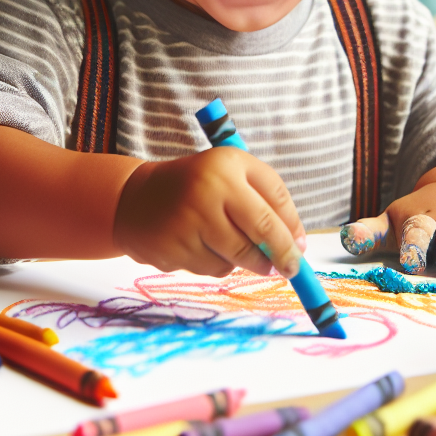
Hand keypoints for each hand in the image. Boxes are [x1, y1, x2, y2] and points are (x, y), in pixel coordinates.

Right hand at [113, 147, 306, 277]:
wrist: (136, 199)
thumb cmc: (198, 184)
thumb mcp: (234, 173)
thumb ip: (270, 199)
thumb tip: (299, 243)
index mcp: (226, 166)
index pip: (271, 206)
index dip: (291, 233)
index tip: (300, 250)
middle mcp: (206, 192)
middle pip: (259, 235)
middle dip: (279, 256)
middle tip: (289, 268)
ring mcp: (188, 223)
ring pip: (238, 258)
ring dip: (247, 261)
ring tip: (236, 246)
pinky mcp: (174, 251)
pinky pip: (214, 269)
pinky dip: (220, 264)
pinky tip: (204, 246)